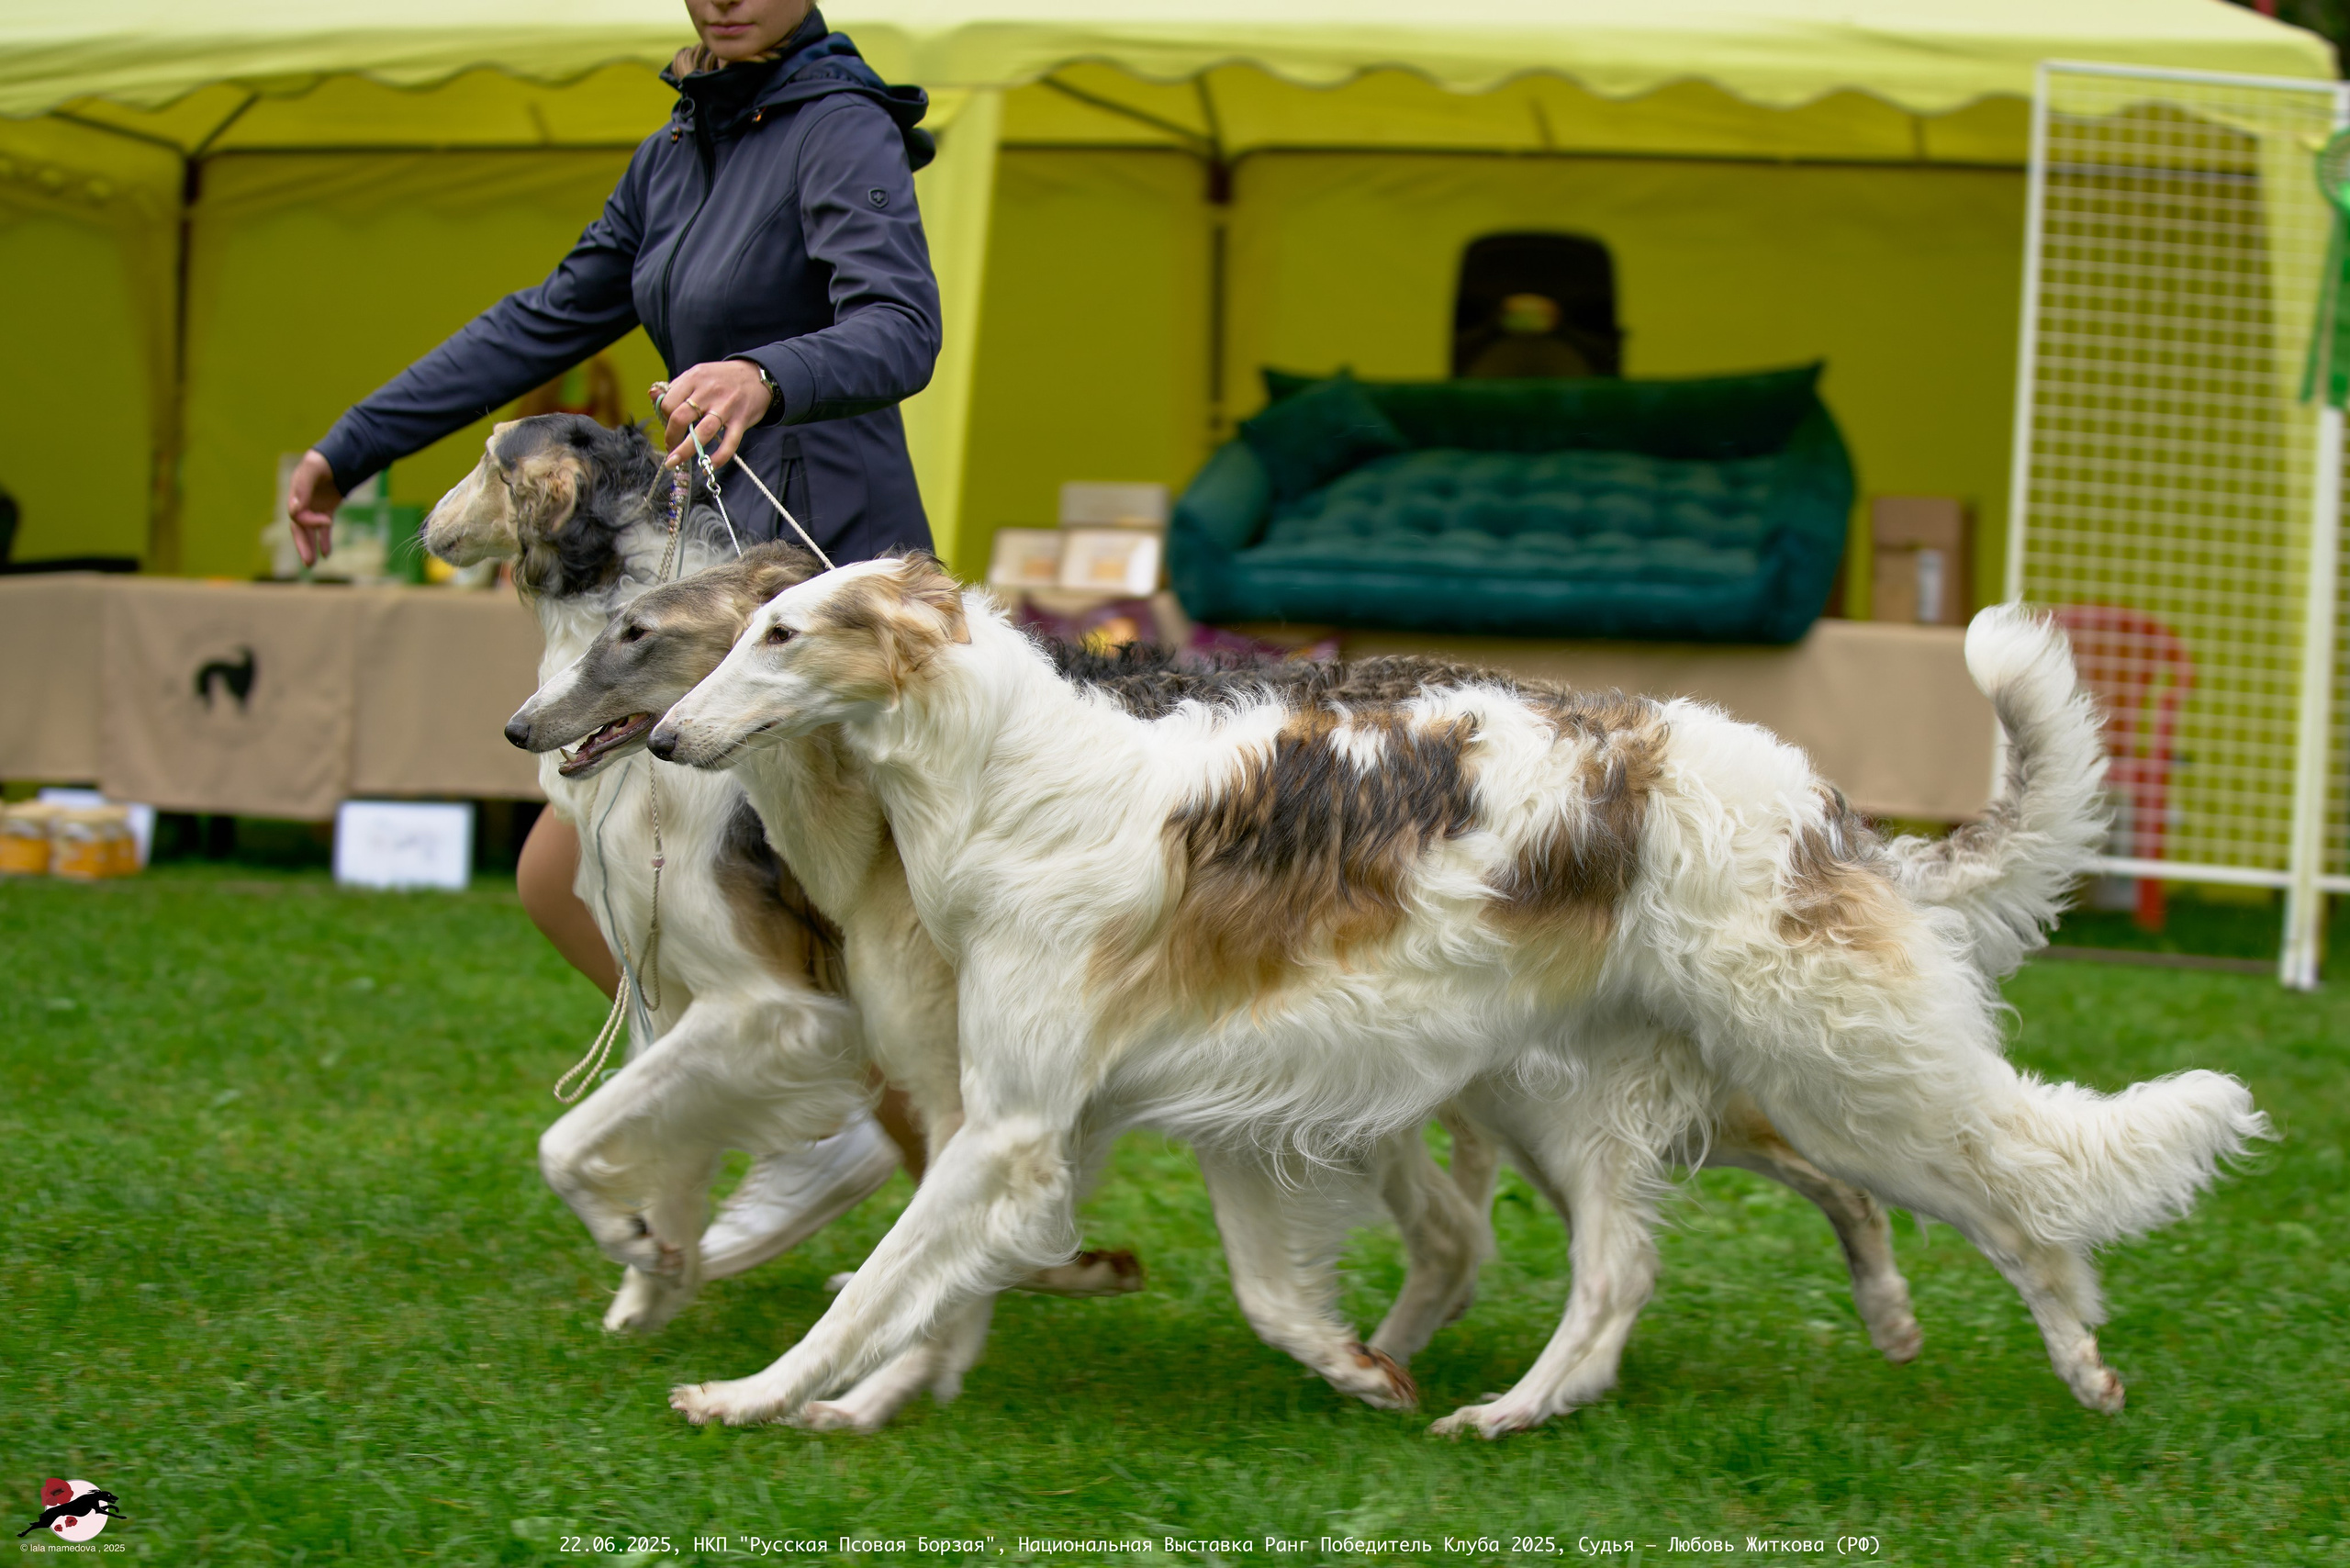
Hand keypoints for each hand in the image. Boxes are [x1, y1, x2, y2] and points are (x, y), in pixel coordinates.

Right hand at [287, 449, 343, 565]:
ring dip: (311, 546)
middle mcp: (302, 503)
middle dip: (303, 545)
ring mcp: (314, 507)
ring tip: (312, 564)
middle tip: (308, 563)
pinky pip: (323, 529)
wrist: (340, 455)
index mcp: (295, 494)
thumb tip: (293, 510)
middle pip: (298, 528)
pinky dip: (324, 541)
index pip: (297, 515)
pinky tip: (327, 554)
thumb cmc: (324, 460)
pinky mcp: (326, 509)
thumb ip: (303, 487)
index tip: (327, 521)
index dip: (310, 521)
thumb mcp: (313, 468)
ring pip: (309, 531)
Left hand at [651, 361, 771, 472]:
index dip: (664, 418)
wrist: (757, 376)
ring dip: (685, 451)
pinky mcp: (741, 420)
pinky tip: (709, 467)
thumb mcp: (698, 374)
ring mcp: (726, 407)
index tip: (667, 427)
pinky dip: (718, 458)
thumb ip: (676, 386)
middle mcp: (708, 392)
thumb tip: (652, 394)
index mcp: (694, 378)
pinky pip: (729, 444)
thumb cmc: (723, 378)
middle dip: (670, 437)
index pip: (668, 402)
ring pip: (702, 433)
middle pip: (681, 417)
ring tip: (675, 462)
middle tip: (670, 448)